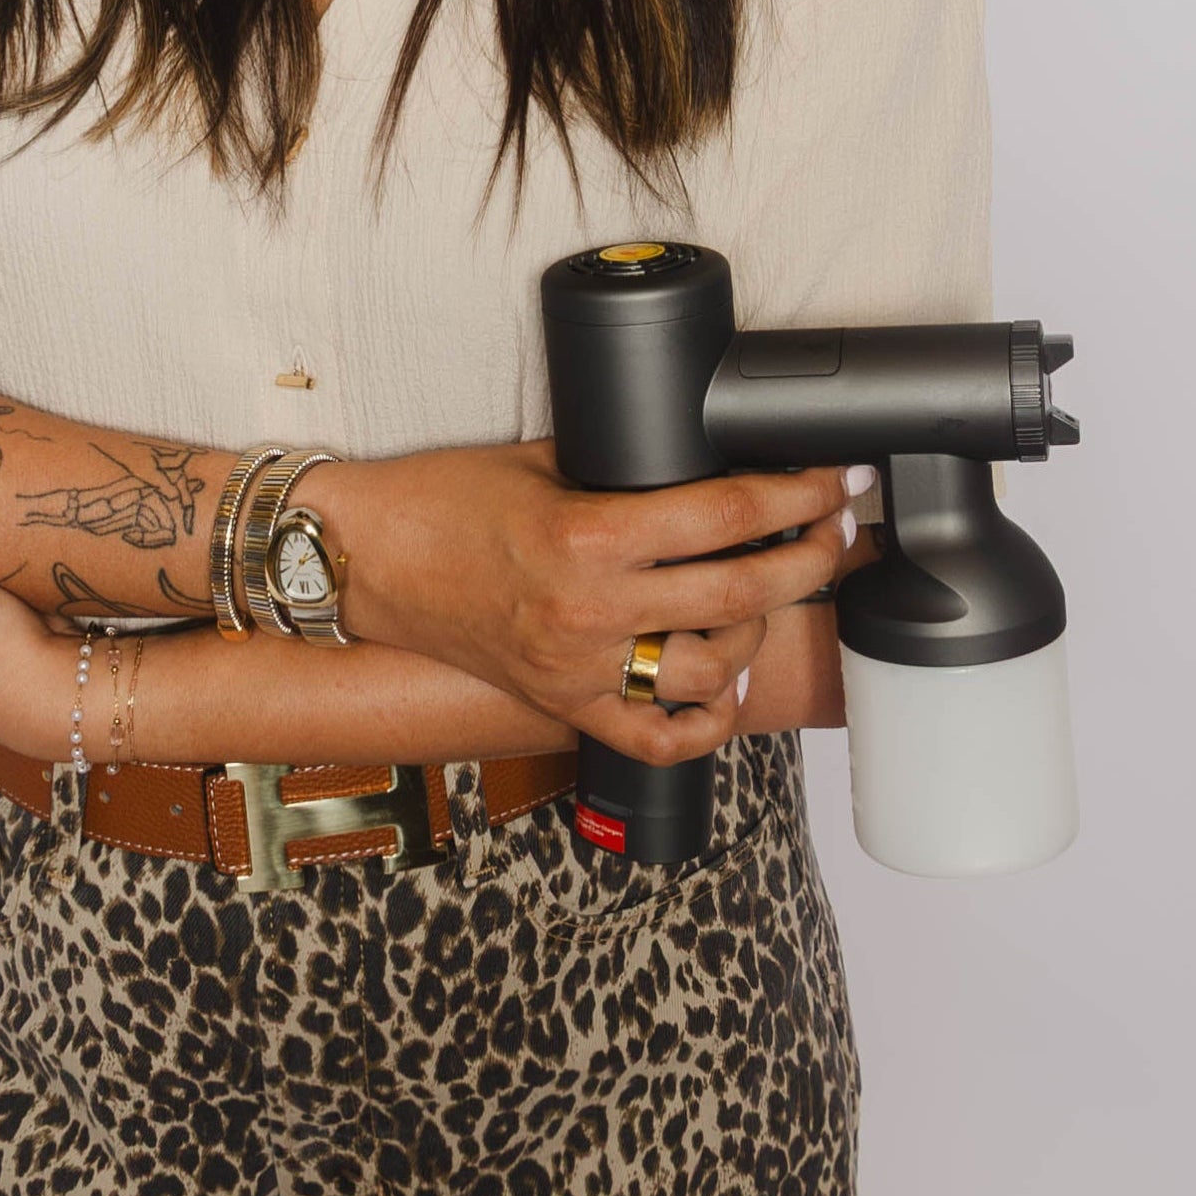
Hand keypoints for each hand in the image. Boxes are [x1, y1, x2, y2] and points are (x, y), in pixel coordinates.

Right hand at [297, 441, 866, 767]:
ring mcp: (577, 666)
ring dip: (760, 630)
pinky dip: (704, 720)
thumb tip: (697, 458)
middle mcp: (590, 608)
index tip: (831, 480)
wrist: (362, 556)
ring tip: (774, 593)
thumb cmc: (438, 497)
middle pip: (738, 592)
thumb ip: (617, 468)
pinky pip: (653, 737)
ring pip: (710, 667)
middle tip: (833, 529)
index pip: (725, 516)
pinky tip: (727, 685)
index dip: (794, 496)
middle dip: (805, 558)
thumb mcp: (537, 459)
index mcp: (587, 534)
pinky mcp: (559, 701)